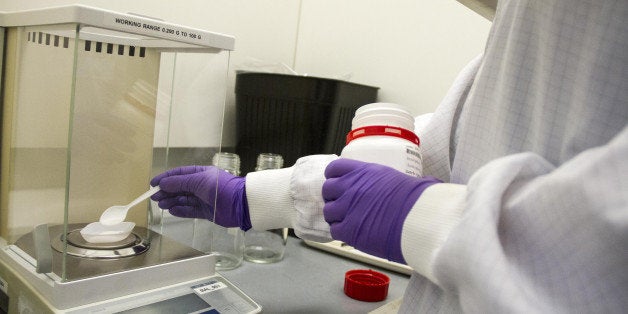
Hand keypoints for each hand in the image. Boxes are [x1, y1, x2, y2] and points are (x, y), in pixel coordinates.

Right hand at [150, 165, 250, 229]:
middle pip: (180, 187)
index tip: (153, 184)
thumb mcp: (198, 181)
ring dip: (171, 201)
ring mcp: (203, 199)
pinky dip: (180, 211)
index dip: (166, 178)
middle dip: (167, 191)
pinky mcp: (205, 212)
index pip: (180, 174)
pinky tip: (171, 211)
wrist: (239, 204)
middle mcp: (201, 185)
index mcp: (201, 173)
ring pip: (183, 199)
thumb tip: (163, 183)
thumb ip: (180, 183)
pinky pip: (190, 211)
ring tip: (161, 204)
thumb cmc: (220, 188)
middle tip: (154, 197)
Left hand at [322, 159, 440, 262]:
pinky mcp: (349, 230)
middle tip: (344, 204)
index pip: (335, 168)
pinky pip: (334, 230)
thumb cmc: (418, 200)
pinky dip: (341, 232)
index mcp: (364, 172)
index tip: (339, 183)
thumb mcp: (404, 179)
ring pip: (328, 211)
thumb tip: (419, 182)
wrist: (419, 220)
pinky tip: (352, 233)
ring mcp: (348, 208)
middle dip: (333, 197)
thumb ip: (394, 181)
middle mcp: (352, 187)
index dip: (334, 176)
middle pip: (327, 189)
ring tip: (349, 221)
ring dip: (336, 216)